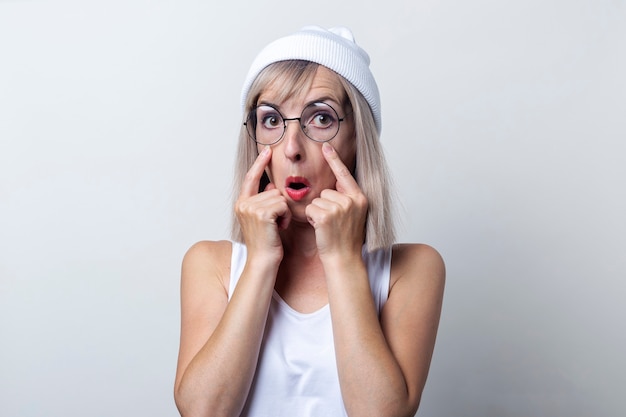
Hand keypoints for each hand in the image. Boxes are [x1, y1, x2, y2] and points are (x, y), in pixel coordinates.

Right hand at [235, 146, 290, 261]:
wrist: (263, 261)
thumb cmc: (266, 242)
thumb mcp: (263, 218)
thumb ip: (264, 200)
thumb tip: (271, 185)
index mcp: (241, 203)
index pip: (251, 177)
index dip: (260, 163)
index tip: (268, 150)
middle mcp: (243, 204)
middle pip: (273, 190)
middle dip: (280, 206)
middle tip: (275, 224)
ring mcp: (251, 208)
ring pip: (280, 198)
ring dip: (284, 213)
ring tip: (277, 227)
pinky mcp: (262, 214)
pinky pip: (283, 205)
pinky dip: (286, 217)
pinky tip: (280, 228)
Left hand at [305, 143, 367, 259]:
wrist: (344, 258)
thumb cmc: (345, 239)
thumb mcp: (353, 215)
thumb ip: (345, 199)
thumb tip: (333, 186)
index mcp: (360, 198)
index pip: (345, 174)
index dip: (334, 159)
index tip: (326, 145)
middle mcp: (352, 200)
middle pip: (326, 191)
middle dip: (324, 205)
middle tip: (332, 223)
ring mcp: (340, 208)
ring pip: (316, 200)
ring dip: (317, 213)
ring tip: (327, 226)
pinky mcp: (326, 215)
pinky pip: (310, 208)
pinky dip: (311, 218)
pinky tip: (321, 229)